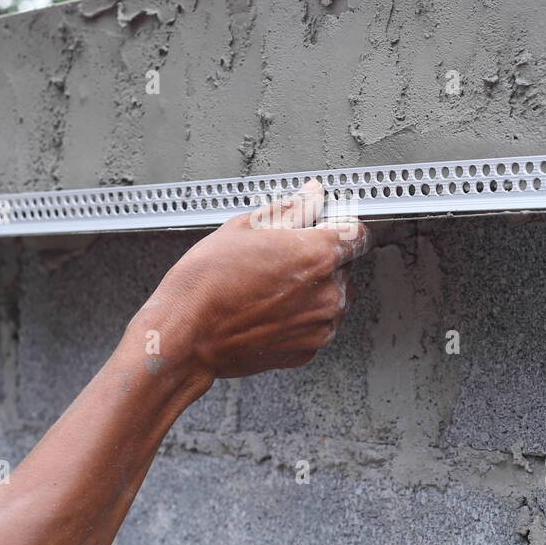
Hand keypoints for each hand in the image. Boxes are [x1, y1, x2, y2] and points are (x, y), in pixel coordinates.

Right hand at [136, 181, 369, 381]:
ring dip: (313, 289)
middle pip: (345, 266)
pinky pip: (316, 324)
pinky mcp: (308, 349)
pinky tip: (268, 309)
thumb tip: (312, 195)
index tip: (326, 227)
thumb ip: (291, 209)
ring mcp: (320, 326)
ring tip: (270, 287)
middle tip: (281, 259)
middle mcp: (329, 293)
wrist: (186, 335)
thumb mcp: (245, 228)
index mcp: (319, 255)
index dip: (341, 227)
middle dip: (322, 259)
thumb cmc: (207, 282)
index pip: (359, 234)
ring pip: (332, 297)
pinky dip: (300, 316)